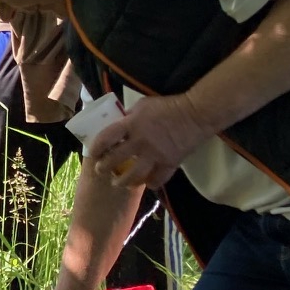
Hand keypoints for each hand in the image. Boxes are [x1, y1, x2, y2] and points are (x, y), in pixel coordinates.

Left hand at [86, 93, 211, 188]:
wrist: (197, 113)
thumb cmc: (168, 106)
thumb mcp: (143, 106)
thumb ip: (128, 116)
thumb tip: (116, 124)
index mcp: (132, 124)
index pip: (107, 137)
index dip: (96, 147)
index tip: (92, 153)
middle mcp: (141, 141)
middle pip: (116, 159)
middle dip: (104, 167)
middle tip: (101, 170)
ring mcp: (156, 154)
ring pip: (134, 175)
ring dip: (123, 181)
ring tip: (118, 183)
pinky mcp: (170, 162)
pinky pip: (158, 179)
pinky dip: (151, 183)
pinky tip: (146, 184)